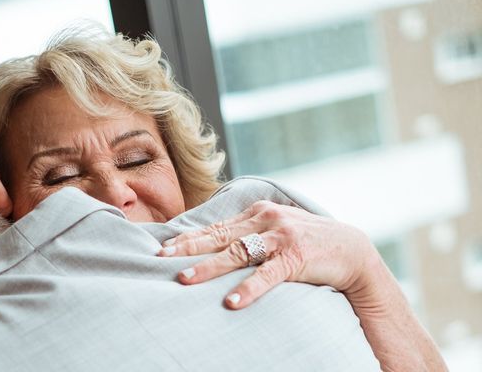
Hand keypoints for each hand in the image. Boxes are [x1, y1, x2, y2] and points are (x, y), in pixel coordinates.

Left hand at [158, 200, 376, 308]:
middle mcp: (266, 219)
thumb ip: (250, 232)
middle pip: (220, 236)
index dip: (190, 237)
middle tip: (163, 258)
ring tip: (186, 279)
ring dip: (210, 268)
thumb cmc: (306, 240)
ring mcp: (280, 237)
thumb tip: (218, 244)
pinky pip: (267, 275)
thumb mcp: (276, 228)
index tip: (165, 246)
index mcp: (258, 212)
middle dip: (189, 248)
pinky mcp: (296, 257)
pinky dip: (248, 289)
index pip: (217, 226)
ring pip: (238, 253)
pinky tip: (231, 301)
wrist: (350, 248)